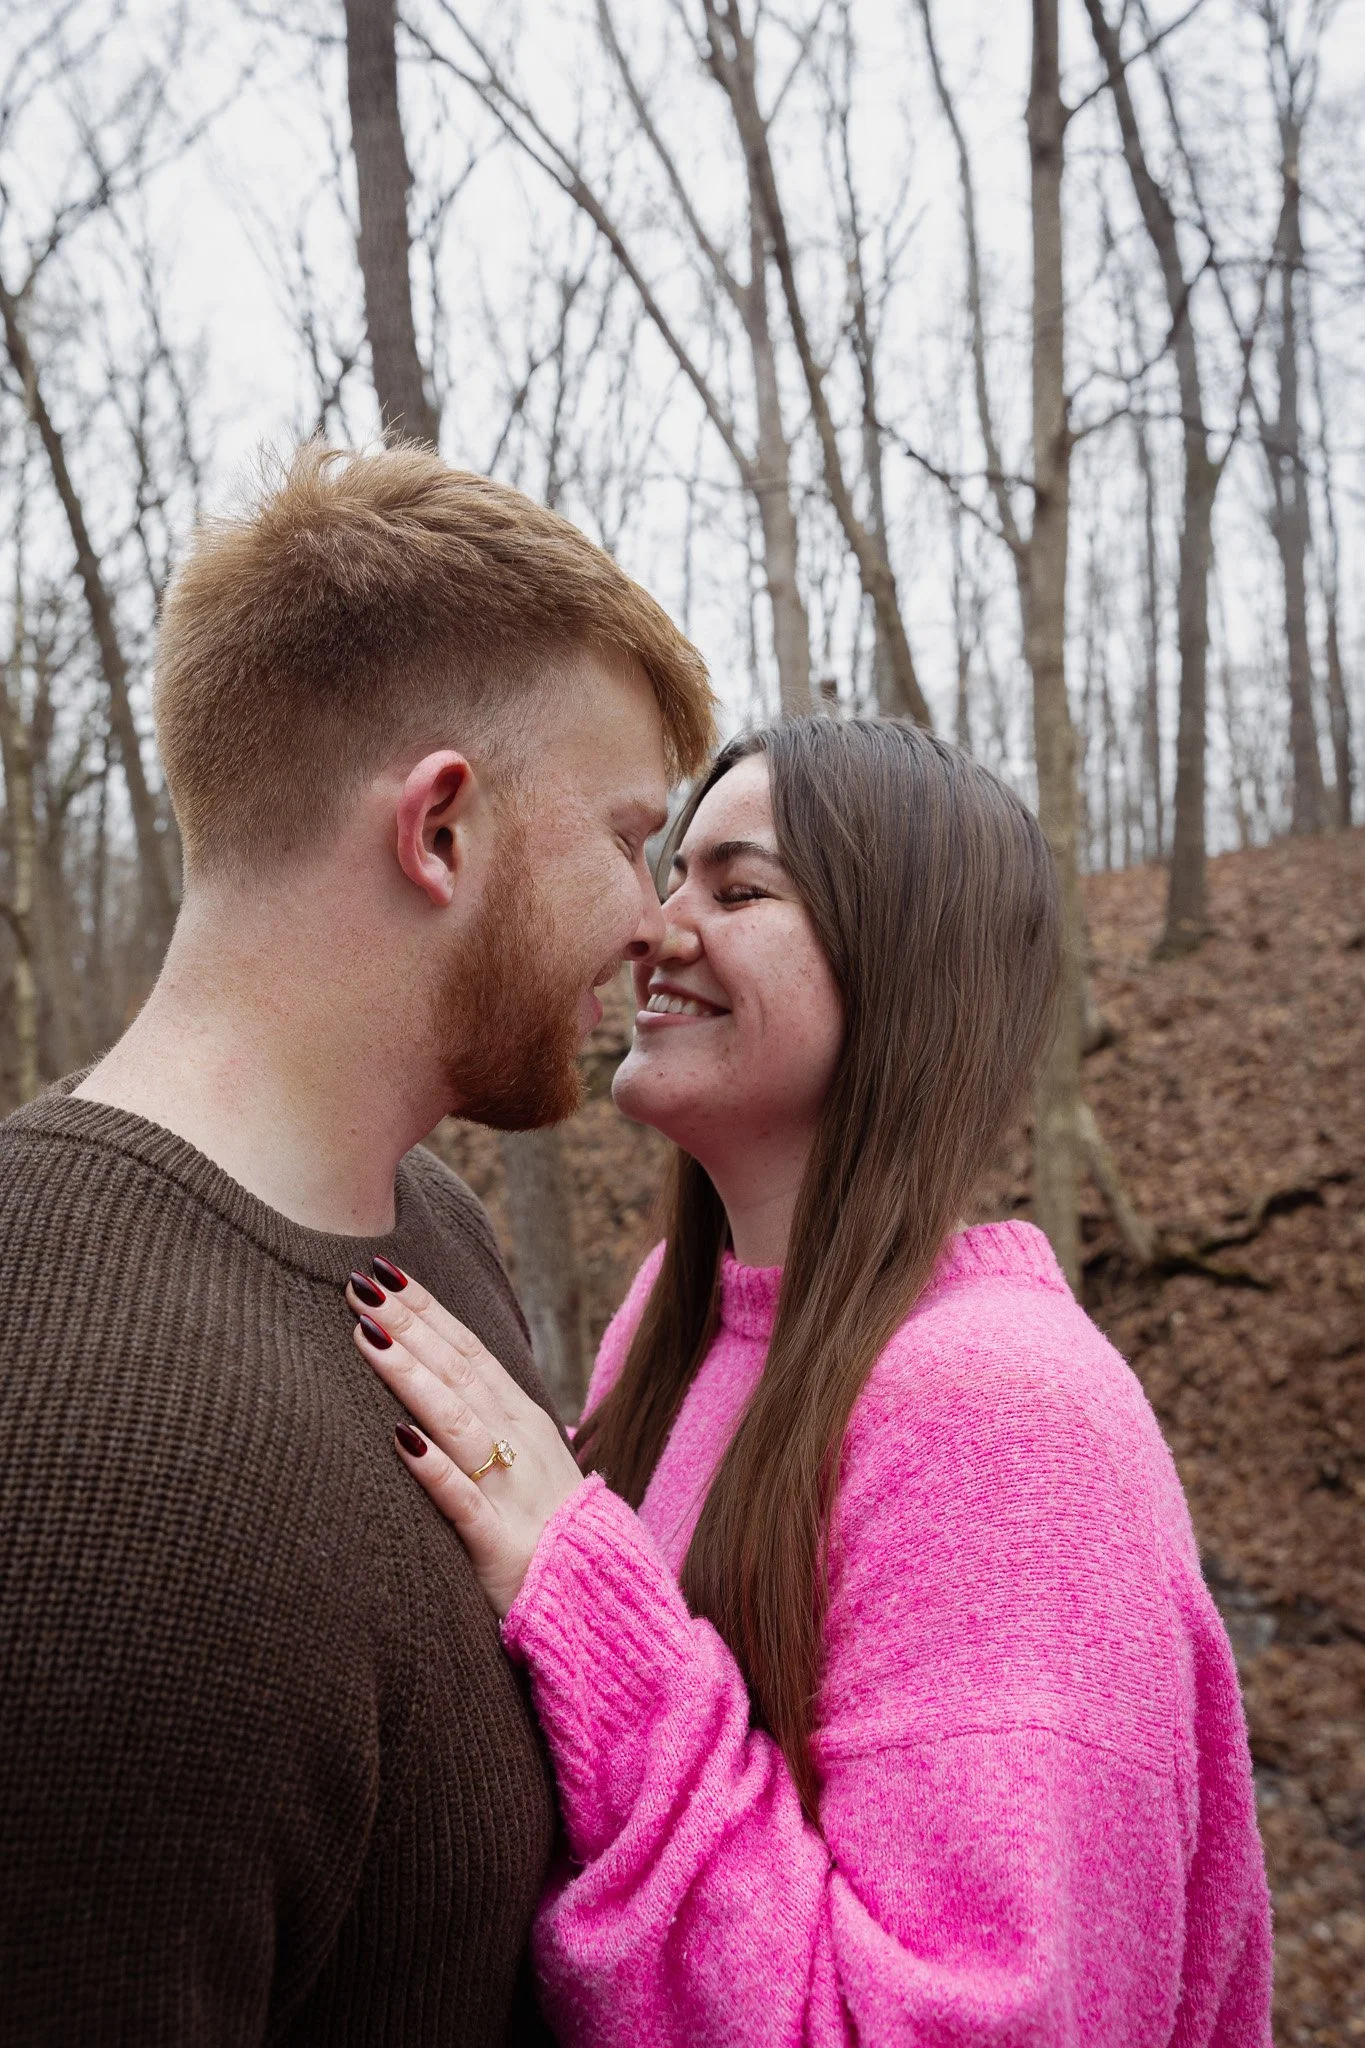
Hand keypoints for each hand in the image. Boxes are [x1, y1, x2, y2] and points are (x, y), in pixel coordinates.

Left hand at [346, 1266, 584, 1616]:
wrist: (599, 1602)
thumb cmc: (549, 1527)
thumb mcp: (527, 1460)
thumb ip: (487, 1418)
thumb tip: (438, 1371)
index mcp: (524, 1418)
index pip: (469, 1349)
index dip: (428, 1309)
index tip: (385, 1271)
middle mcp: (520, 1444)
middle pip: (458, 1371)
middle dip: (409, 1324)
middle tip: (359, 1284)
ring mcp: (512, 1492)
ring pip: (456, 1421)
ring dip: (411, 1376)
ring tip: (367, 1336)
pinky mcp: (499, 1546)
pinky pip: (462, 1501)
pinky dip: (432, 1468)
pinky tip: (399, 1438)